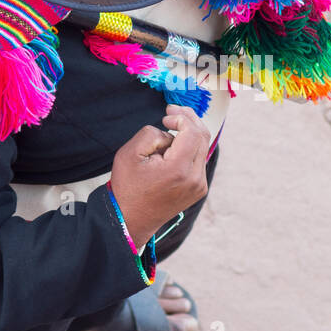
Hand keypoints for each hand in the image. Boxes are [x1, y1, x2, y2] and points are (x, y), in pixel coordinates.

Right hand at [109, 105, 209, 249]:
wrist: (130, 219)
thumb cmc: (128, 187)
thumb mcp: (130, 153)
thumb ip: (153, 133)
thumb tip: (170, 133)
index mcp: (179, 170)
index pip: (193, 132)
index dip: (181, 118)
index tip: (166, 116)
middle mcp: (195, 179)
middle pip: (203, 137)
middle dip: (189, 120)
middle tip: (173, 111)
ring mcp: (199, 186)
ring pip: (202, 148)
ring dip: (189, 133)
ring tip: (172, 125)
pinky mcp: (199, 189)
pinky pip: (199, 160)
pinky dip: (190, 148)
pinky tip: (174, 145)